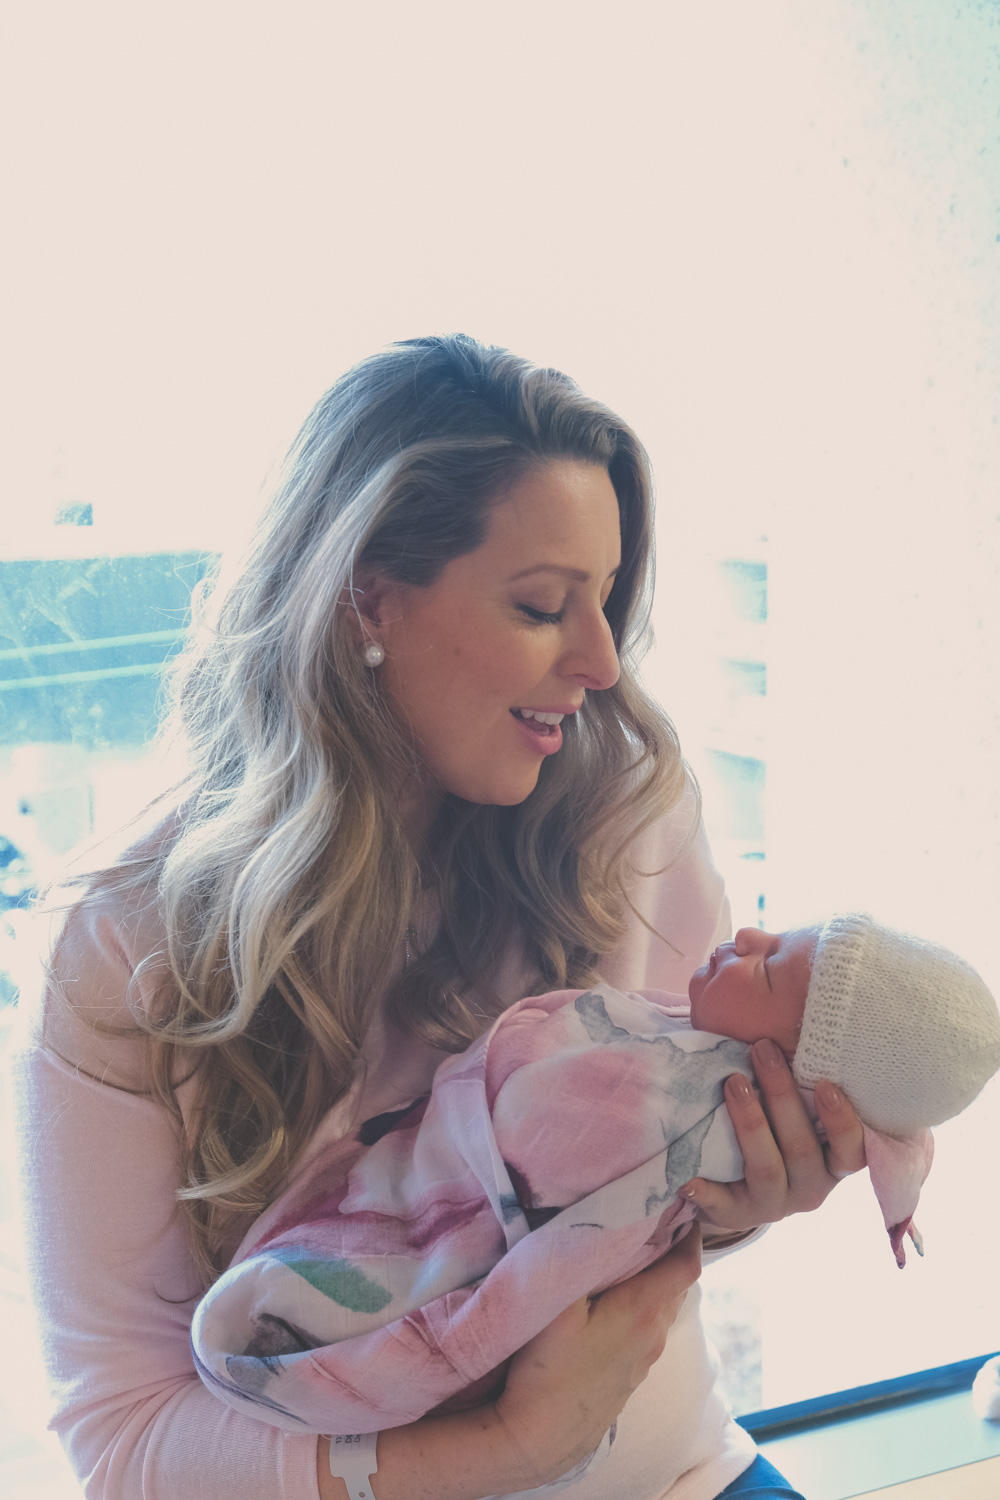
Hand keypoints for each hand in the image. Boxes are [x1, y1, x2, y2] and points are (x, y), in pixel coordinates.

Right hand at [492, 1224, 702, 1488]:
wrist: (539, 1438)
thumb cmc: (548, 1368)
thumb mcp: (557, 1304)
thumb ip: (576, 1259)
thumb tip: (585, 1218)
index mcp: (644, 1310)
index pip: (686, 1263)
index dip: (689, 1231)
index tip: (682, 1202)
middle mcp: (654, 1334)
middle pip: (676, 1282)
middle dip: (668, 1248)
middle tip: (650, 1215)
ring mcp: (643, 1360)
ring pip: (660, 1306)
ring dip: (653, 1278)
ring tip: (629, 1250)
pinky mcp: (627, 1376)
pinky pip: (646, 1327)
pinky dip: (641, 1303)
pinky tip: (612, 1299)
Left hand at [681, 1040, 866, 1234]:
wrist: (743, 1189)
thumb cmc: (777, 1133)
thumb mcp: (797, 1115)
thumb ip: (802, 1083)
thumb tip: (782, 1024)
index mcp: (833, 1162)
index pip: (852, 1149)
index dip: (841, 1120)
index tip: (825, 1083)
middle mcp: (812, 1187)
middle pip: (802, 1147)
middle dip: (781, 1096)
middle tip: (761, 1050)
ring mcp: (776, 1203)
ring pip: (767, 1168)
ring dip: (750, 1123)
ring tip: (732, 1083)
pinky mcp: (740, 1214)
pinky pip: (724, 1206)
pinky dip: (707, 1193)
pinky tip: (688, 1178)